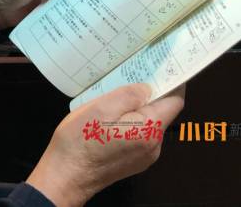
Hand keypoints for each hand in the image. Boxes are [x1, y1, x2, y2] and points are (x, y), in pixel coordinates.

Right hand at [27, 83, 185, 206]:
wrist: (65, 176)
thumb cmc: (80, 140)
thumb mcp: (101, 107)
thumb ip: (129, 95)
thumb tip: (147, 88)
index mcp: (149, 129)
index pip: (175, 100)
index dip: (172, 81)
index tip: (162, 64)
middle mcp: (153, 145)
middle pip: (161, 112)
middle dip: (150, 93)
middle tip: (130, 74)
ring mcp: (144, 156)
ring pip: (148, 123)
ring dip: (137, 108)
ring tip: (114, 95)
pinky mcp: (133, 162)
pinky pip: (138, 134)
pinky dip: (130, 122)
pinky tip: (110, 117)